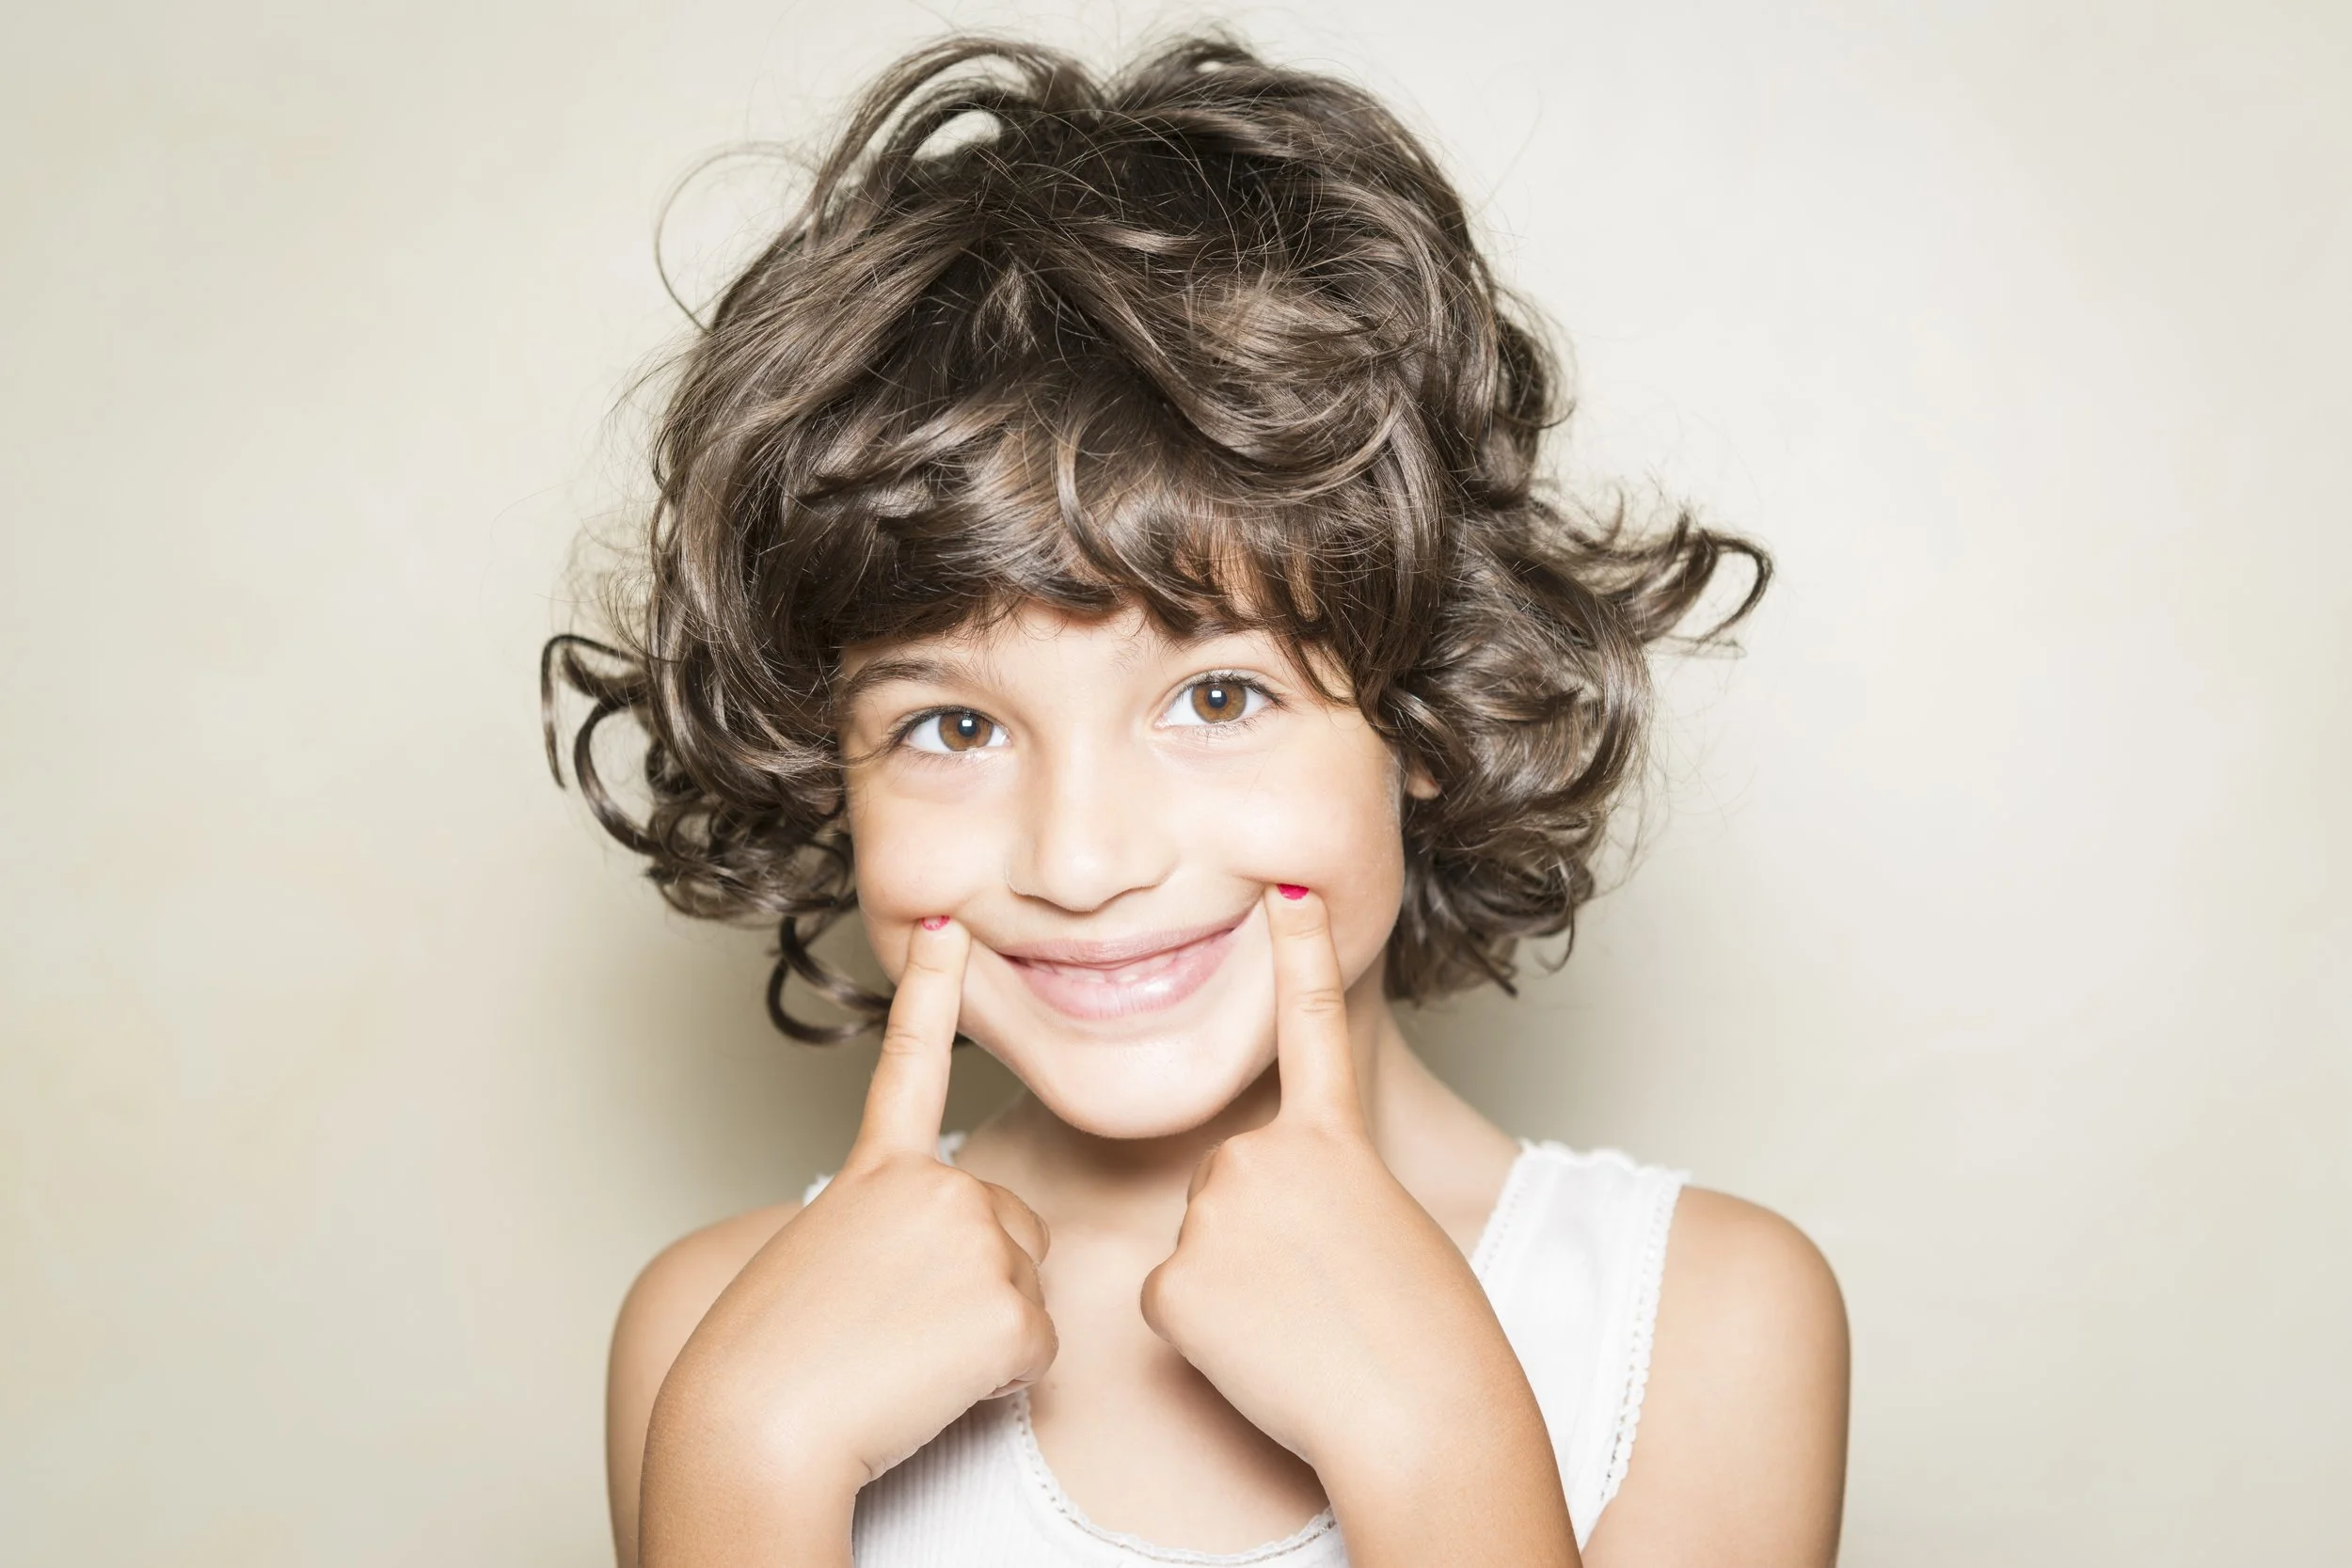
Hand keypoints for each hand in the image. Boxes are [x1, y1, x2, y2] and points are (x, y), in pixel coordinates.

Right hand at [636, 917, 1055, 1564]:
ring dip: (985, 1334)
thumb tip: (970, 1261)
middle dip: (979, 1282)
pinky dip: (999, 1380)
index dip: (932, 988)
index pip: (909, 1064)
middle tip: (896, 1327)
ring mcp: (978, 1239)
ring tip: (904, 1355)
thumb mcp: (825, 1262)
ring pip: (1029, 1292)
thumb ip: (898, 1230)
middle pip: (1013, 1229)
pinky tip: (928, 1382)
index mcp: (877, 1173)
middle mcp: (936, 1186)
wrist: (756, 1427)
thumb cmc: (772, 1363)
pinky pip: (1038, 1351)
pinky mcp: (1008, 1307)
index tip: (949, 926)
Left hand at [1138, 886, 1575, 1564]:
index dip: (1298, 951)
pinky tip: (1265, 1356)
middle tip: (1321, 1293)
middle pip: (1228, 1183)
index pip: (1312, 1025)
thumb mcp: (1386, 1229)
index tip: (1284, 889)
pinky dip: (1211, 1340)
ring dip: (1236, 1290)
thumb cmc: (1429, 1340)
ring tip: (1303, 1328)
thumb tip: (1252, 1218)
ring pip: (1199, 1246)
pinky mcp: (1171, 1283)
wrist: (1422, 1415)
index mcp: (1333, 1140)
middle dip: (1256, 1235)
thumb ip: (1320, 1192)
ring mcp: (1208, 1214)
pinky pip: (1175, 1306)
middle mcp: (1260, 1155)